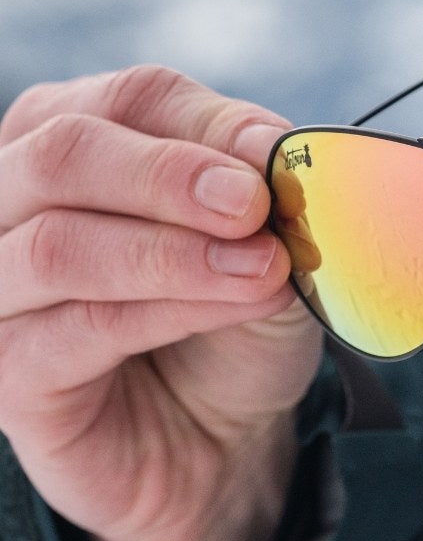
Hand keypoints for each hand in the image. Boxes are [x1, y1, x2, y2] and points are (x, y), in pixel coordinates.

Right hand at [0, 66, 325, 540]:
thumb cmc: (236, 331)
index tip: (277, 160)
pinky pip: (78, 330)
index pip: (129, 100)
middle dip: (170, 176)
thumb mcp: (267, 253)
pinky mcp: (13, 375)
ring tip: (263, 270)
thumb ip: (261, 200)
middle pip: (63, 152)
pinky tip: (235, 308)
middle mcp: (18, 204)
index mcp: (81, 149)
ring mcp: (3, 291)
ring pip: (58, 245)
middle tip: (253, 206)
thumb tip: (267, 151)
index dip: (209, 125)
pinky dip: (167, 311)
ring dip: (175, 254)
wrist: (229, 440)